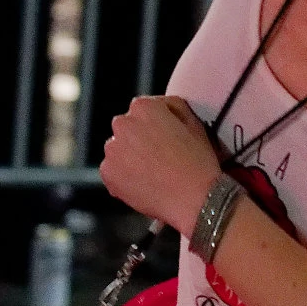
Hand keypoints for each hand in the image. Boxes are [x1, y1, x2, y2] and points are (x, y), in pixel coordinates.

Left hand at [101, 95, 220, 236]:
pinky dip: (124, 177)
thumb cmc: (198, 162)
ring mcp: (112, 150)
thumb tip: (166, 109)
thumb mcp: (195, 123)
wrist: (194, 198)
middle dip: (140, 139)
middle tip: (159, 156)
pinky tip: (144, 184)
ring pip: (119, 150)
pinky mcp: (108, 173)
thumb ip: (175, 108)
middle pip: (128, 128)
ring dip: (130, 157)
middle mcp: (122, 124)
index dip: (159, 124)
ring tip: (153, 173)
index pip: (146, 109)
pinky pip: (113, 172)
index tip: (167, 136)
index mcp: (144, 107)